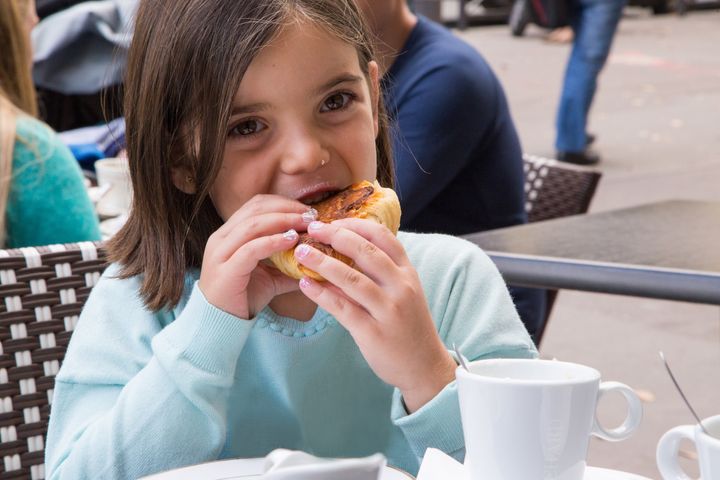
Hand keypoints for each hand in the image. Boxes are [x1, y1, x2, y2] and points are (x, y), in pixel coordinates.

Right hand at [199, 195, 309, 319]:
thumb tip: (316, 262)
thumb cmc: (242, 298)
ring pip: (253, 224)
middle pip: (256, 209)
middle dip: (287, 208)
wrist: (220, 323)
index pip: (256, 205)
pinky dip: (273, 242)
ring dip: (284, 221)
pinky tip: (291, 241)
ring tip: (305, 225)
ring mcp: (220, 253)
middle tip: (311, 216)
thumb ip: (289, 266)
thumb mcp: (270, 277)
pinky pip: (251, 249)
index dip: (284, 203)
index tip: (307, 211)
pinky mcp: (225, 270)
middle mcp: (221, 238)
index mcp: (229, 234)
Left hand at [295, 218, 455, 411]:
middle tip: (311, 230)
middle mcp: (401, 287)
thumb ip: (380, 273)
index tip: (332, 221)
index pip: (383, 237)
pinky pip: (342, 308)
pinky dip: (321, 294)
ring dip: (322, 262)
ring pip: (351, 278)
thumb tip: (342, 252)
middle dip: (335, 236)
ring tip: (301, 253)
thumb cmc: (409, 325)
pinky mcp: (373, 333)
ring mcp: (388, 310)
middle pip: (365, 252)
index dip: (355, 225)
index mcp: (408, 273)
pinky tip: (305, 284)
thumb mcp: (403, 293)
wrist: (424, 366)